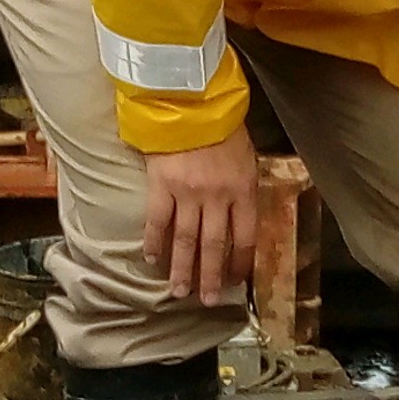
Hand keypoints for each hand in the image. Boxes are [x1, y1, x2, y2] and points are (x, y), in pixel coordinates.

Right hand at [139, 134, 260, 307]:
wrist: (191, 99)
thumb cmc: (222, 124)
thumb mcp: (246, 156)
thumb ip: (242, 187)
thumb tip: (238, 215)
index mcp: (243, 190)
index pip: (244, 238)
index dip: (239, 263)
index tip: (234, 281)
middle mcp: (217, 198)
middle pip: (214, 247)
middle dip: (210, 277)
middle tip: (206, 300)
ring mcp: (187, 193)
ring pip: (186, 241)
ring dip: (182, 269)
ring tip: (179, 291)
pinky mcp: (161, 185)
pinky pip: (157, 221)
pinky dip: (154, 242)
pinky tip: (152, 259)